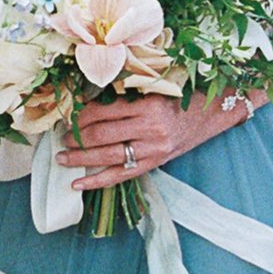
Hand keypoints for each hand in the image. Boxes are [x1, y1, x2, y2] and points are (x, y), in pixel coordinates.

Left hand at [63, 88, 256, 194]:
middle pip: (101, 135)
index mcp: (147, 104)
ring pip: (108, 157)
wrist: (211, 113)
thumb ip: (124, 96)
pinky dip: (97, 181)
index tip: (65, 115)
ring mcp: (153, 149)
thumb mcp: (153, 89)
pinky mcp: (155, 164)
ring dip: (80, 159)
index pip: (102, 111)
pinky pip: (121, 176)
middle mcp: (150, 128)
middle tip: (60, 137)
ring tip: (61, 158)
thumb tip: (84, 102)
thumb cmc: (179, 97)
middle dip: (76, 137)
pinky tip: (77, 184)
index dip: (79, 114)